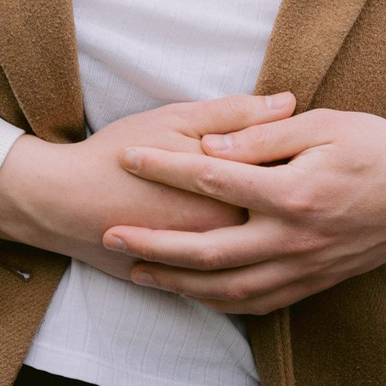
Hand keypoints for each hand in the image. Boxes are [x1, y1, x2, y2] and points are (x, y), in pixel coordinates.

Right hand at [0, 94, 295, 280]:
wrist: (65, 202)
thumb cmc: (118, 154)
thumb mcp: (177, 119)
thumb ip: (235, 114)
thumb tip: (287, 100)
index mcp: (230, 195)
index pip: (290, 179)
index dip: (308, 160)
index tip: (320, 145)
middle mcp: (226, 236)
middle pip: (284, 221)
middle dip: (302, 197)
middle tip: (313, 173)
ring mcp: (210, 265)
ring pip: (266, 257)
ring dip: (284, 238)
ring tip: (291, 210)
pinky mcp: (193, 282)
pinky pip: (241, 285)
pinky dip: (258, 268)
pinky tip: (265, 246)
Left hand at [103, 111, 385, 313]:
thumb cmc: (376, 145)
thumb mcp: (322, 125)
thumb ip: (263, 136)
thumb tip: (210, 143)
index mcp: (296, 192)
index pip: (214, 178)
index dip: (166, 167)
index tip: (128, 158)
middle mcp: (298, 238)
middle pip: (211, 250)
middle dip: (155, 244)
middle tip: (112, 234)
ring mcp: (308, 267)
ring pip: (231, 288)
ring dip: (180, 283)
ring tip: (138, 270)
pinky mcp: (316, 282)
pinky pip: (260, 302)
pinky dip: (221, 301)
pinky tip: (193, 292)